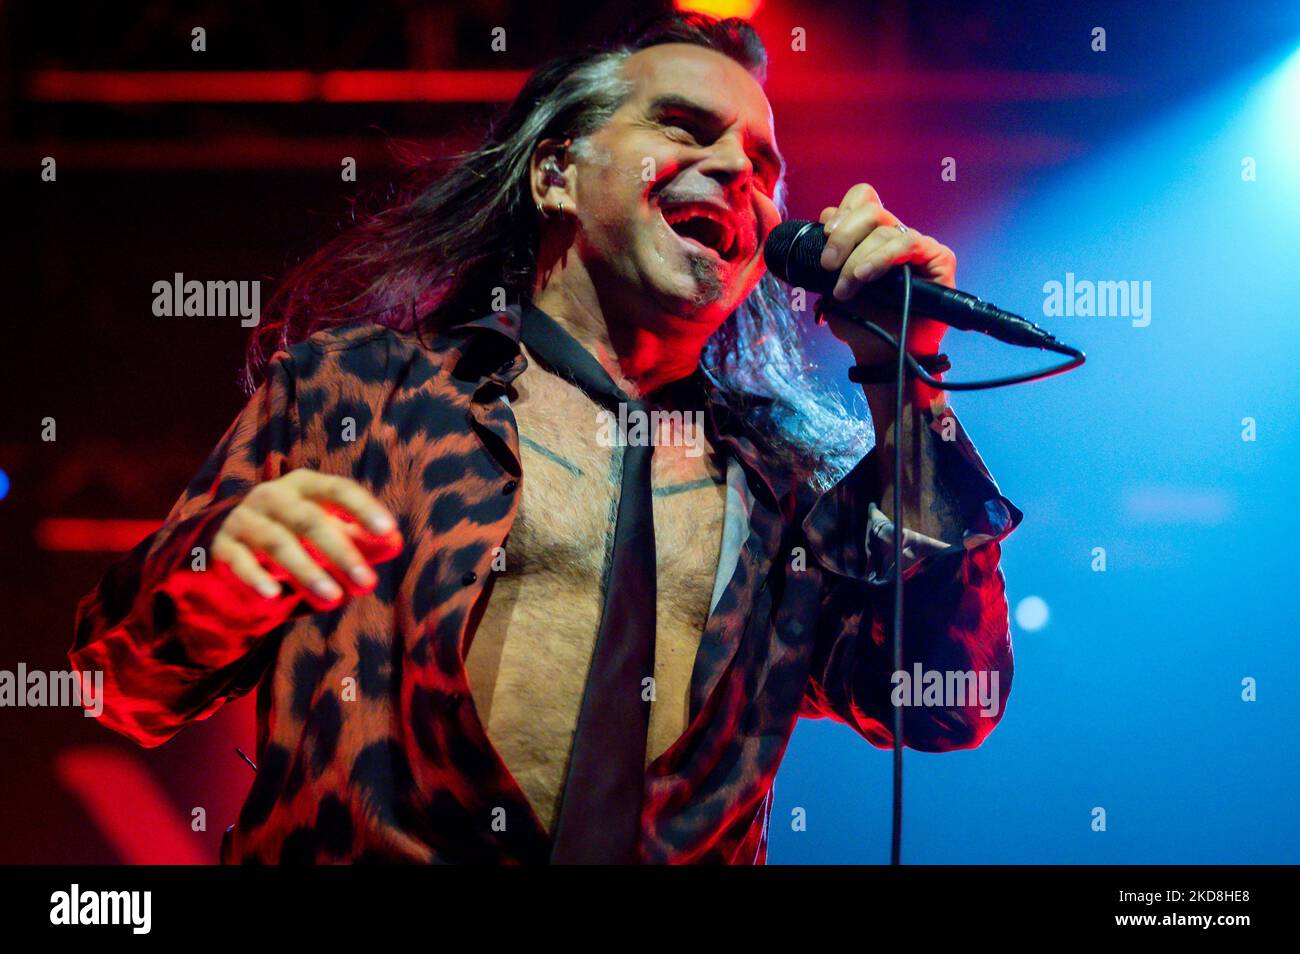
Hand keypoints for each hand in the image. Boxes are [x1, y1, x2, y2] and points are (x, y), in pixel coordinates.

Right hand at [212, 469, 402, 609]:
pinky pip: (239, 560)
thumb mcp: (329, 534)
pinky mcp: (223, 545)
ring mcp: (244, 518)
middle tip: (367, 583)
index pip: (338, 489)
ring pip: (277, 543)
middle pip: (309, 520)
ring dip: (307, 572)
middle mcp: (273, 495)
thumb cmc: (297, 539)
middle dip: (340, 552)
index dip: (363, 508)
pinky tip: (273, 596)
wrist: (234, 549)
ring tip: (333, 598)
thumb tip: (395, 543)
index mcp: (305, 485)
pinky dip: (256, 577)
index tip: (388, 530)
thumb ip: (361, 539)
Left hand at [814, 183, 955, 361]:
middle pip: (871, 210)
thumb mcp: (833, 286)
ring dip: (857, 260)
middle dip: (843, 236)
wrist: (881, 355)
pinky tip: (865, 275)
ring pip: (885, 230)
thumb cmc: (861, 322)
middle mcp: (895, 236)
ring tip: (846, 288)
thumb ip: (830, 253)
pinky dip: (882, 259)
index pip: (862, 199)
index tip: (824, 236)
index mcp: (871, 236)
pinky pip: (909, 244)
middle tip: (828, 264)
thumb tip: (827, 217)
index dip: (843, 212)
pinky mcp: (938, 258)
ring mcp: (917, 246)